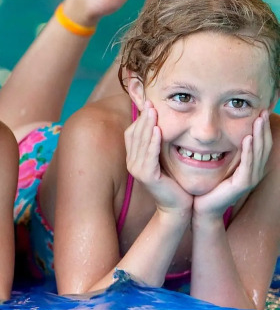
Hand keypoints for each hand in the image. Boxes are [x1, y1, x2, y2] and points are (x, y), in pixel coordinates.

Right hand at [124, 100, 191, 215]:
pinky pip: (149, 155)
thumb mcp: (164, 160)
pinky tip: (158, 130)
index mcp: (134, 158)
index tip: (149, 103)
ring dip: (147, 125)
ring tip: (153, 111)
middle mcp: (132, 163)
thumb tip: (161, 125)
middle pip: (134, 134)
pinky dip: (153, 141)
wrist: (177, 207)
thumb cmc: (174, 183)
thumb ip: (158, 145)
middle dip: (143, 118)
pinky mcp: (146, 176)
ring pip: (140, 142)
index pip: (132, 133)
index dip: (139, 118)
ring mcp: (137, 170)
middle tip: (150, 102)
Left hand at [194, 111, 271, 219]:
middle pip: (263, 145)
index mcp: (249, 167)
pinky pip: (248, 164)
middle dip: (263, 128)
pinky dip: (249, 150)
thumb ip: (222, 152)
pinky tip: (248, 138)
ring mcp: (250, 178)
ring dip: (259, 135)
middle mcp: (253, 172)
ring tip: (258, 120)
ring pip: (259, 153)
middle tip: (262, 110)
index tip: (259, 111)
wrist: (202, 209)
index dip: (261, 128)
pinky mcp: (242, 184)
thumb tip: (218, 134)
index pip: (260, 144)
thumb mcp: (217, 165)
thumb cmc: (207, 187)